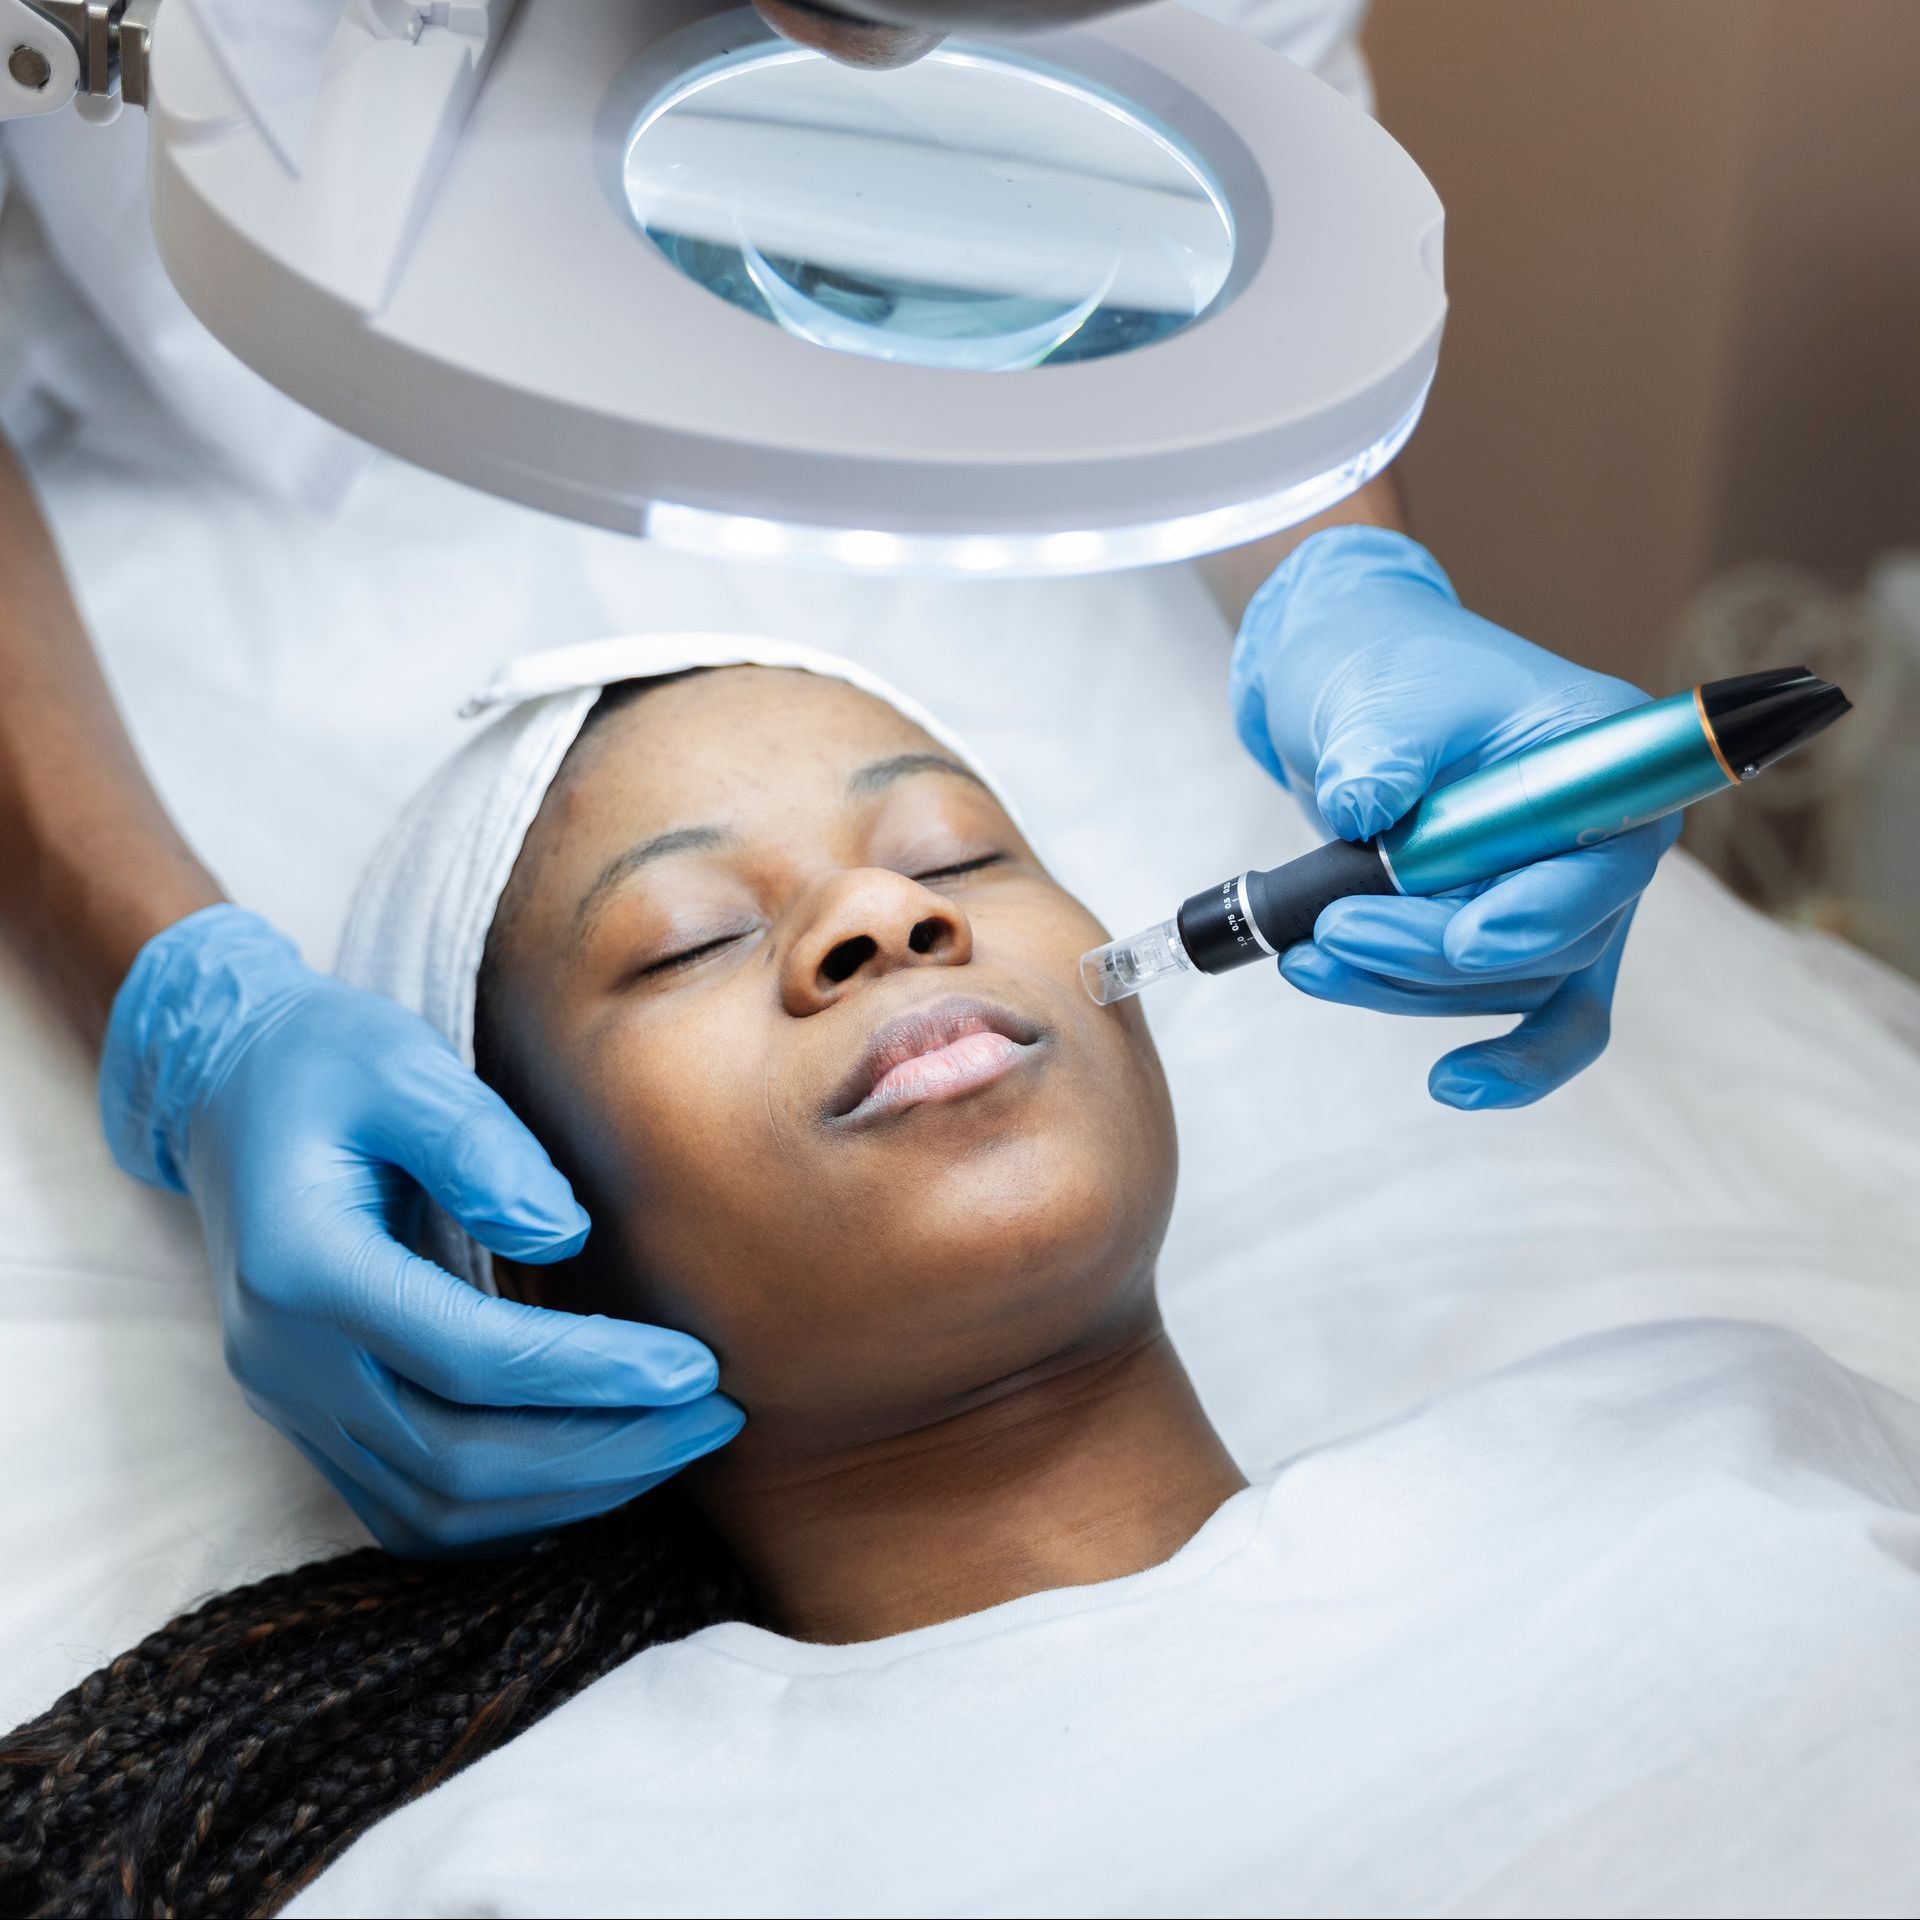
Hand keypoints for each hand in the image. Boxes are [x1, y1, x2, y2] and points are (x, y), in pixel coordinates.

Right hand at [100, 906, 740, 1553]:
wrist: (226, 1088)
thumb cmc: (328, 1063)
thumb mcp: (404, 1064)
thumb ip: (480, 1146)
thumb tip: (565, 1235)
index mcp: (304, 1268)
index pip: (470, 1358)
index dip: (593, 1373)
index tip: (697, 1367)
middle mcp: (285, 1359)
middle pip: (459, 1457)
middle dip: (605, 1451)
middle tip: (717, 1414)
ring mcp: (292, 1401)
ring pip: (438, 1507)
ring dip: (570, 1492)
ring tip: (680, 1441)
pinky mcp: (311, 1418)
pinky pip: (410, 1509)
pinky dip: (509, 1514)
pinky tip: (596, 1476)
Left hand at [1228, 526, 1678, 1109]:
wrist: (1352, 683)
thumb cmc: (1381, 669)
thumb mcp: (1374, 693)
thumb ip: (1376, 752)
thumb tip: (1364, 810)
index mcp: (1599, 757)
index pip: (1603, 858)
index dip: (1539, 911)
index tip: (1465, 939)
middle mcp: (1605, 834)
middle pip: (1554, 938)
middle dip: (1431, 951)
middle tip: (1329, 931)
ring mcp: (1565, 892)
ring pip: (1511, 984)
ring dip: (1403, 985)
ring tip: (1304, 959)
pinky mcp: (1516, 935)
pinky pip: (1539, 1020)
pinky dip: (1502, 1063)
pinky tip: (1454, 1087)